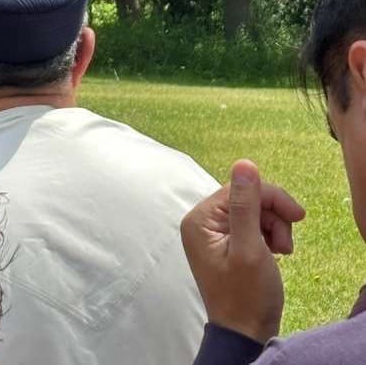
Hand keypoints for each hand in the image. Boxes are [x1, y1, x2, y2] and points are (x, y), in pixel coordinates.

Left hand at [180, 159, 305, 343]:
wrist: (246, 334)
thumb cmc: (246, 296)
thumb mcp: (249, 247)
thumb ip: (246, 205)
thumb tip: (244, 164)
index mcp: (199, 219)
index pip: (238, 189)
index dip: (270, 198)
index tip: (297, 216)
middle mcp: (201, 222)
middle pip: (246, 198)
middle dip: (273, 216)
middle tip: (288, 242)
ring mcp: (213, 233)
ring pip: (253, 211)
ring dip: (274, 227)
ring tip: (283, 251)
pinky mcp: (227, 244)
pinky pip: (252, 225)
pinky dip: (269, 236)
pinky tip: (276, 252)